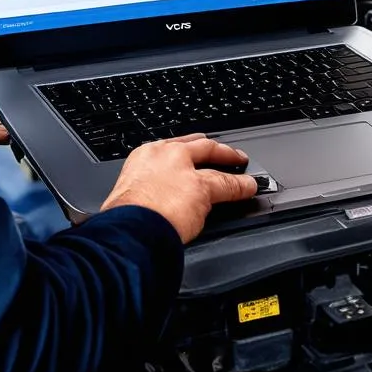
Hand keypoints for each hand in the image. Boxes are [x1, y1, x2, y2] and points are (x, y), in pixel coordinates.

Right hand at [100, 133, 258, 242]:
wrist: (128, 226)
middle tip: (222, 149)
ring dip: (230, 161)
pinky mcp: (202, 187)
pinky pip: (227, 185)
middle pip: (197, 145)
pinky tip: (248, 188)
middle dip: (212, 147)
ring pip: (214, 160)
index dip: (187, 147)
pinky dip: (240, 186)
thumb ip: (144, 191)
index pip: (171, 145)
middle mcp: (166, 156)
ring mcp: (185, 169)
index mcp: (145, 156)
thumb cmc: (123, 218)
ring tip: (242, 166)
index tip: (192, 149)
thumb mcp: (128, 194)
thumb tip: (147, 201)